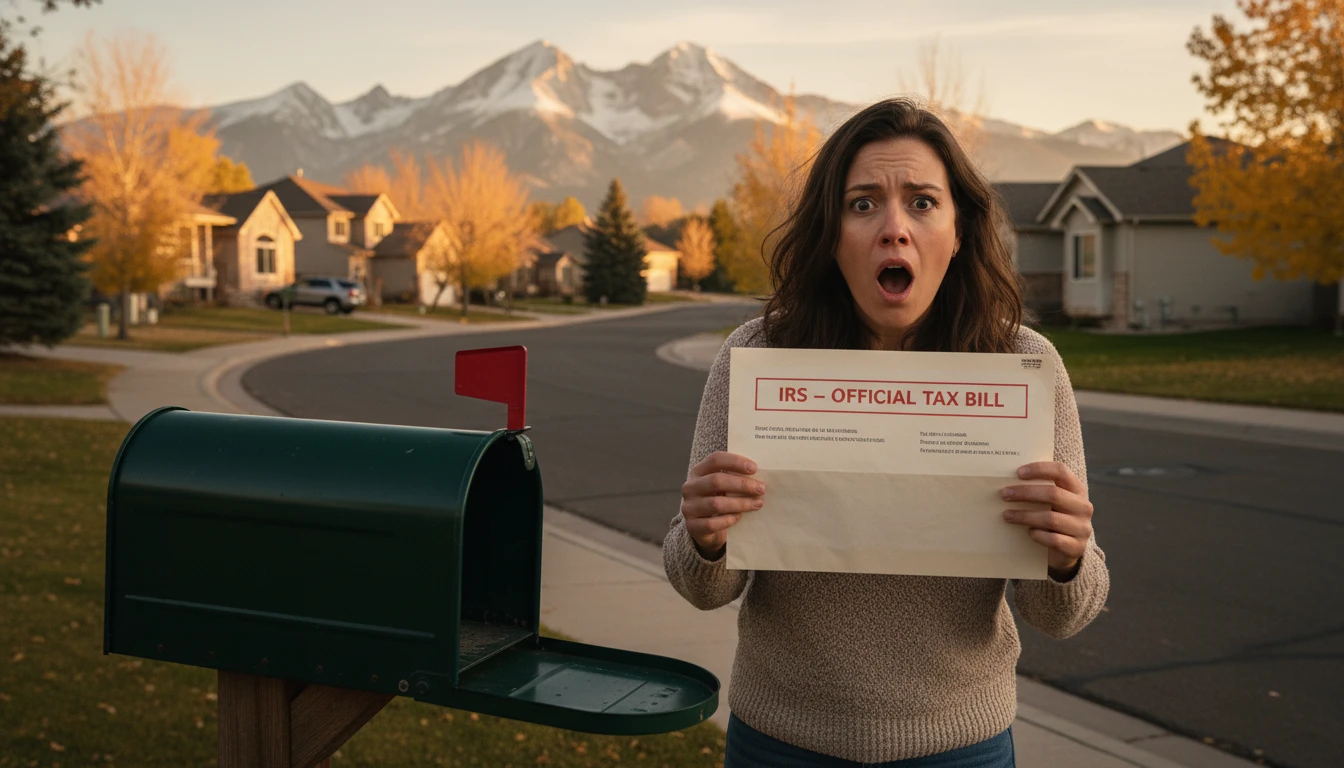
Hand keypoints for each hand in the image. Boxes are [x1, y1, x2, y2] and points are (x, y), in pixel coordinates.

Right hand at [680, 451, 765, 558]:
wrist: (704, 528)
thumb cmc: (718, 500)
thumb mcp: (722, 486)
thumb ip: (734, 477)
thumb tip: (759, 475)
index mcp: (698, 472)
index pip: (714, 460)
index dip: (735, 462)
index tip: (754, 468)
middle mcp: (690, 487)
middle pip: (716, 481)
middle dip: (742, 484)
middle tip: (761, 489)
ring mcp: (688, 507)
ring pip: (716, 504)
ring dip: (740, 503)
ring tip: (757, 504)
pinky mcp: (692, 526)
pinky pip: (712, 523)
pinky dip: (729, 520)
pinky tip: (739, 517)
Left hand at [1002, 462, 1093, 578]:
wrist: (1066, 550)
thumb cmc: (1052, 519)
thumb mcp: (1051, 502)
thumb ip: (1038, 490)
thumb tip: (1009, 483)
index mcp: (1077, 489)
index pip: (1061, 472)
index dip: (1040, 469)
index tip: (1018, 472)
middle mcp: (1083, 507)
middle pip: (1054, 494)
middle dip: (1025, 493)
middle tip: (1005, 494)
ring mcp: (1082, 528)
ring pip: (1051, 519)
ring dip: (1025, 516)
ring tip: (1007, 515)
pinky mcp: (1077, 547)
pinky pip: (1054, 540)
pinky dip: (1038, 535)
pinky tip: (1028, 532)